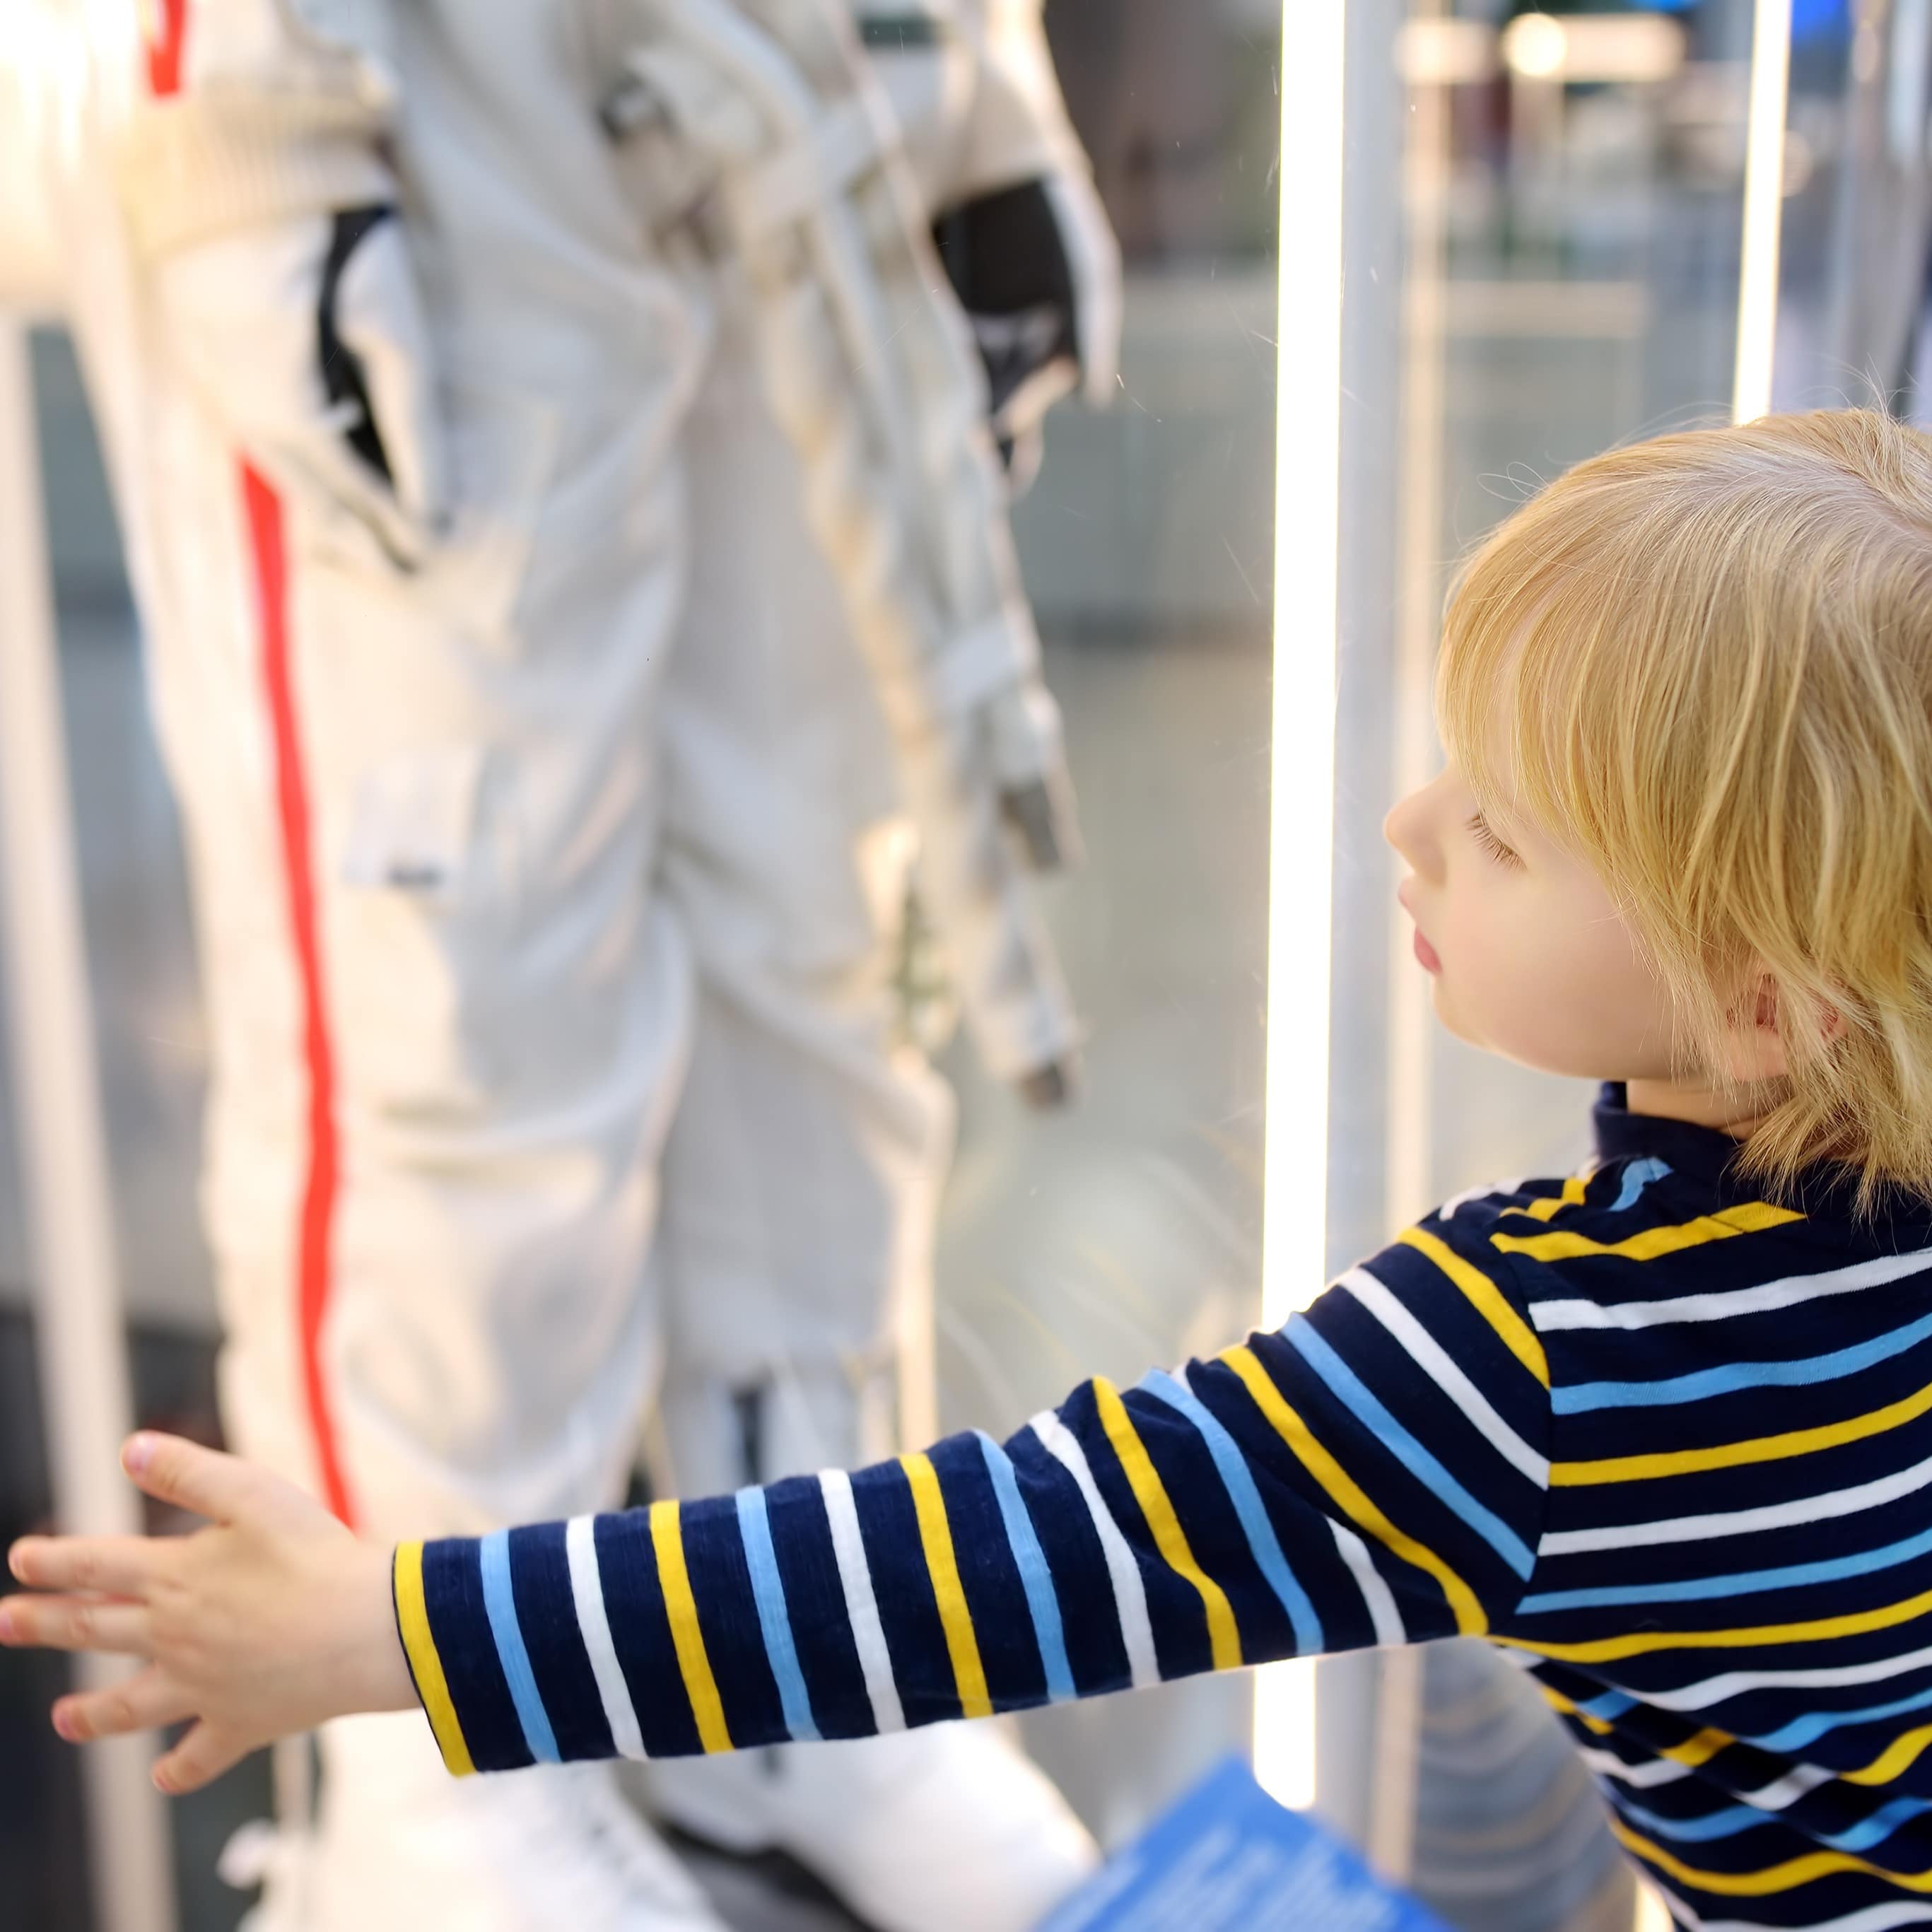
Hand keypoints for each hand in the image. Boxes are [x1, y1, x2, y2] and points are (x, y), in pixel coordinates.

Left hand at [0, 1433, 414, 1793]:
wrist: (365, 1630)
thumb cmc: (317, 1553)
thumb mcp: (254, 1494)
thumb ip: (189, 1472)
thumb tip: (130, 1450)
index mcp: (176, 1577)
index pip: (96, 1565)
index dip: (54, 1561)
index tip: (20, 1560)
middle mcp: (175, 1636)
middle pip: (94, 1630)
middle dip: (44, 1624)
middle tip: (7, 1621)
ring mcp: (203, 1687)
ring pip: (131, 1706)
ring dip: (91, 1714)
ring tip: (63, 1719)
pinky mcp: (241, 1722)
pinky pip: (200, 1755)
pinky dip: (178, 1769)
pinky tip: (163, 1776)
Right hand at [152, 207, 444, 564]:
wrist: (245, 159)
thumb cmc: (336, 241)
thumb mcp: (395, 334)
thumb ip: (416, 427)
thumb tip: (439, 514)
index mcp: (295, 413)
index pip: (358, 495)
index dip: (396, 530)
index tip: (433, 560)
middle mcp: (251, 412)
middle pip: (316, 496)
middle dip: (361, 539)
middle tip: (403, 576)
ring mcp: (224, 384)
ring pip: (282, 469)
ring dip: (325, 511)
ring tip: (361, 547)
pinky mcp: (214, 354)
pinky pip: (259, 434)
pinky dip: (295, 467)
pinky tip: (314, 474)